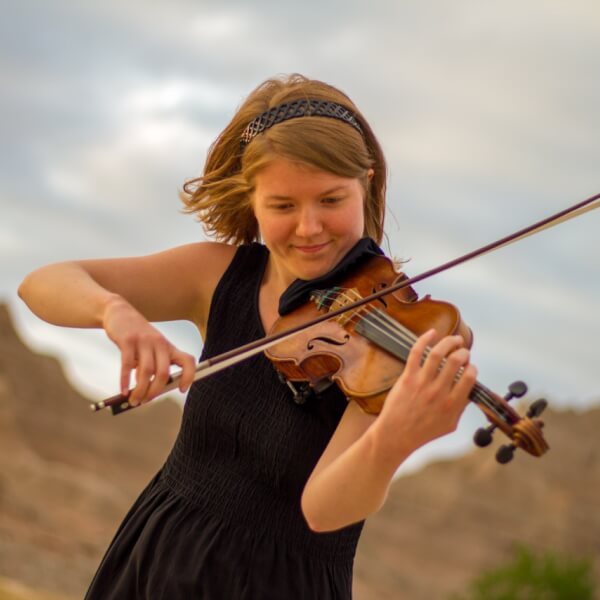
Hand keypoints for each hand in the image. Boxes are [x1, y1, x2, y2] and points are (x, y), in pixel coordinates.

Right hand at [102, 297, 195, 404]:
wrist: (119, 312)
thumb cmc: (138, 334)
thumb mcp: (152, 347)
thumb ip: (154, 365)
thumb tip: (151, 391)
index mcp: (168, 347)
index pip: (187, 361)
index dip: (189, 376)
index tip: (182, 389)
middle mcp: (159, 344)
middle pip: (163, 372)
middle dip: (155, 391)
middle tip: (146, 401)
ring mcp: (143, 341)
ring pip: (146, 371)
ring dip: (140, 389)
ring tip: (134, 399)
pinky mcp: (127, 340)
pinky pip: (127, 365)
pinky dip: (125, 381)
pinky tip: (124, 390)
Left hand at [374, 329, 477, 457]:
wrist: (396, 435)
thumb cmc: (422, 432)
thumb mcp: (450, 424)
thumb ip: (461, 407)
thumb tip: (469, 392)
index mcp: (452, 404)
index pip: (470, 377)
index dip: (472, 368)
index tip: (469, 367)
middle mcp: (439, 391)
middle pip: (456, 361)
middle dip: (463, 351)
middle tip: (462, 350)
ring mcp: (422, 383)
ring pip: (439, 353)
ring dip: (449, 341)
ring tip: (454, 339)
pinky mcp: (407, 377)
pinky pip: (417, 352)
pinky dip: (425, 339)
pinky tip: (432, 333)